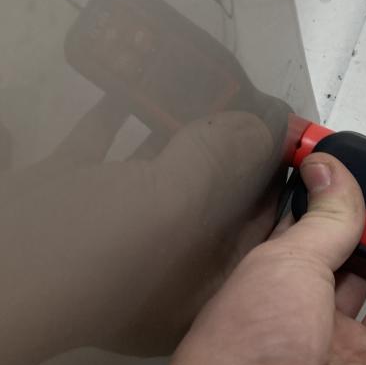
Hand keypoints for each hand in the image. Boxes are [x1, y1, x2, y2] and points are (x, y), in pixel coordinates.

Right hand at [0, 95, 287, 364]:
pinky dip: (123, 121)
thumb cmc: (88, 257)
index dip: (285, 179)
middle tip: (251, 98)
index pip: (265, 227)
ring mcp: (113, 236)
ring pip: (161, 168)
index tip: (298, 136)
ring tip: (203, 81)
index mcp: (206, 283)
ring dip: (180, 124)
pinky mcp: (67, 204)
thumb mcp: (179, 206)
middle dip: (231, 143)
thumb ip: (224, 162)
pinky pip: (106, 152)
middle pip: (215, 193)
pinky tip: (135, 91)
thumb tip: (256, 128)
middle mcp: (164, 265)